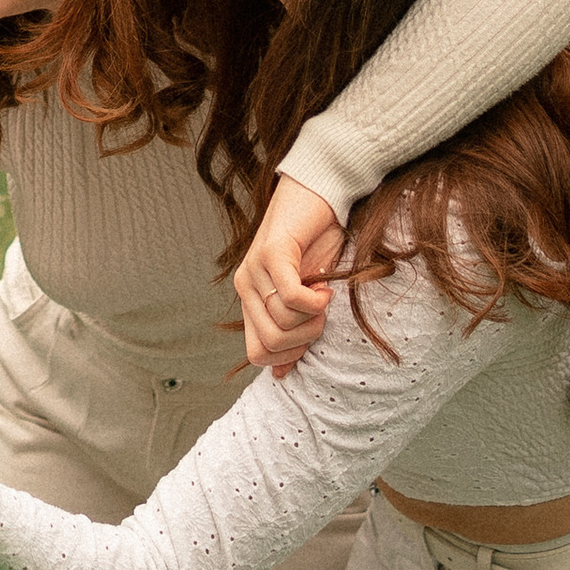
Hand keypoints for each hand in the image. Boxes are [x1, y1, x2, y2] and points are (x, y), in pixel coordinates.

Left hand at [234, 177, 347, 377]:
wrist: (319, 195)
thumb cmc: (318, 243)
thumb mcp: (308, 295)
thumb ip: (293, 329)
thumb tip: (281, 374)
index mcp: (251, 299)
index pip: (257, 354)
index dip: (290, 355)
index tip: (312, 333)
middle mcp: (245, 285)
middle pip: (269, 345)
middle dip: (305, 338)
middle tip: (321, 314)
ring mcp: (253, 269)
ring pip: (281, 323)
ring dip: (313, 318)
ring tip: (323, 294)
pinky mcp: (271, 253)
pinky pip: (290, 298)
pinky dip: (314, 301)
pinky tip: (323, 286)